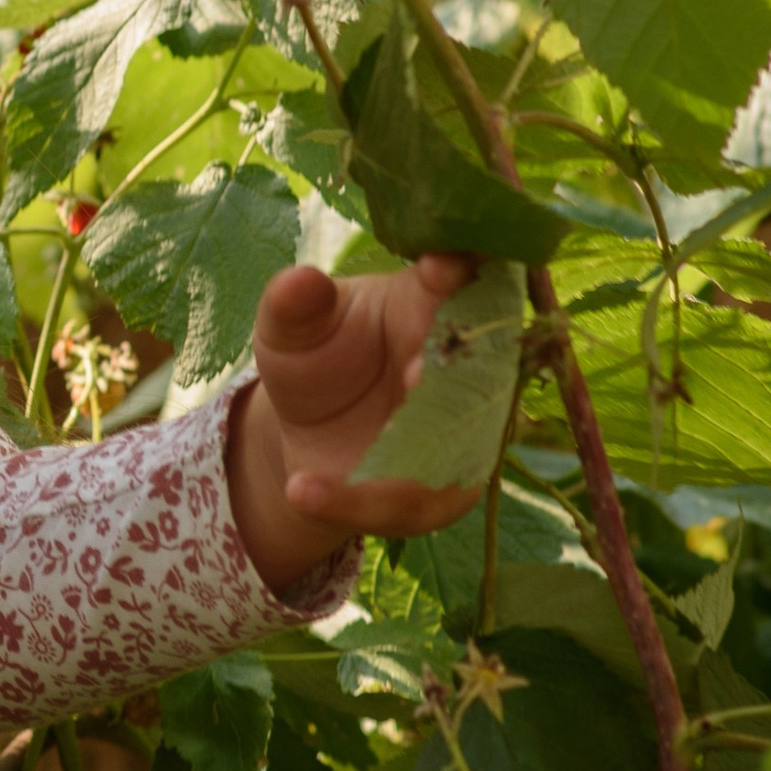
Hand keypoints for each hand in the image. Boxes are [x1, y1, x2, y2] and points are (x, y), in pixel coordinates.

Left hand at [226, 253, 483, 591]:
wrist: (312, 435)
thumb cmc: (315, 358)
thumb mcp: (291, 331)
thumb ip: (293, 307)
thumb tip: (298, 280)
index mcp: (431, 307)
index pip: (461, 283)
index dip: (457, 276)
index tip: (439, 268)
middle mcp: (465, 369)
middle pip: (479, 367)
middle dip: (453, 370)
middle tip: (417, 373)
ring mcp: (464, 433)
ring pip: (456, 445)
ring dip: (416, 451)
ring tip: (360, 448)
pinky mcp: (443, 491)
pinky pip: (410, 502)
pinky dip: (357, 500)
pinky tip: (302, 491)